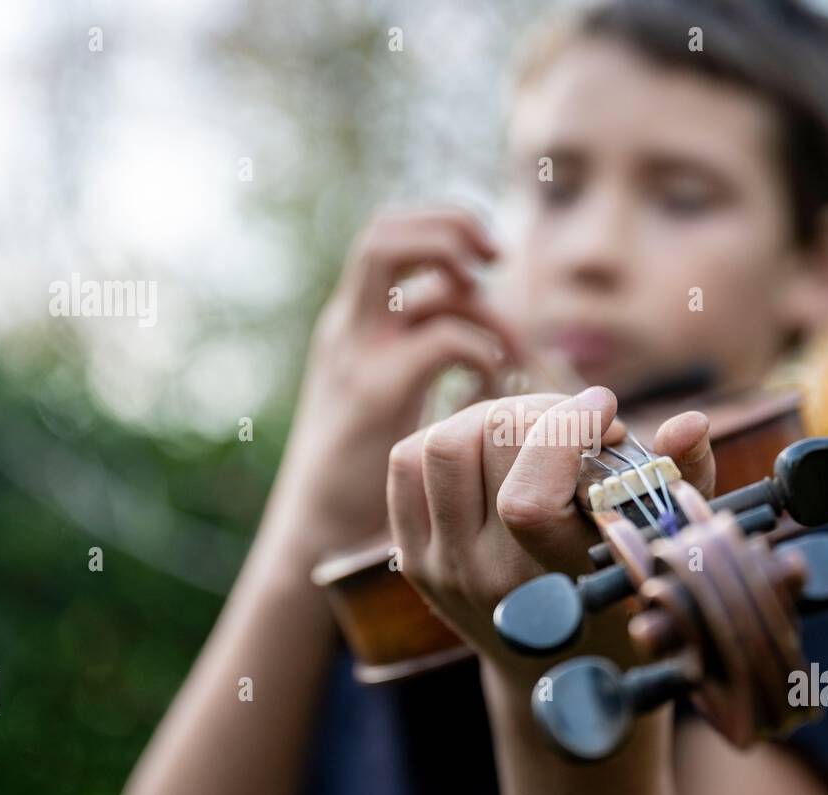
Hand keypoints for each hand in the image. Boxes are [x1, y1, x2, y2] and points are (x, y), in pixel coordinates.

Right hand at [266, 205, 525, 562]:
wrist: (319, 536)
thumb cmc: (368, 474)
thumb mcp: (393, 400)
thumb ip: (426, 358)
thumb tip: (493, 334)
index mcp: (353, 327)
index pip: (384, 235)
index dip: (438, 225)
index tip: (487, 256)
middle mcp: (348, 329)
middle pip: (385, 232)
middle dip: (450, 227)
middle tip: (498, 257)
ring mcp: (356, 356)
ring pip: (403, 268)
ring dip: (471, 290)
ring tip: (508, 343)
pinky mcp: (376, 393)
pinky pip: (444, 339)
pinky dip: (481, 351)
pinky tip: (491, 388)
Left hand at [386, 386, 715, 679]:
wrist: (558, 674)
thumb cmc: (623, 597)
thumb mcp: (664, 545)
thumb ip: (682, 481)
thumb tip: (688, 421)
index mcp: (556, 584)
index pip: (528, 500)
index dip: (564, 432)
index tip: (606, 409)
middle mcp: (488, 580)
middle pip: (483, 449)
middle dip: (539, 410)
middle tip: (577, 418)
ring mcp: (441, 569)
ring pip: (438, 446)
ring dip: (491, 417)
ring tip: (535, 428)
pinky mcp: (412, 557)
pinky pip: (406, 464)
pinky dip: (447, 437)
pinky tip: (494, 447)